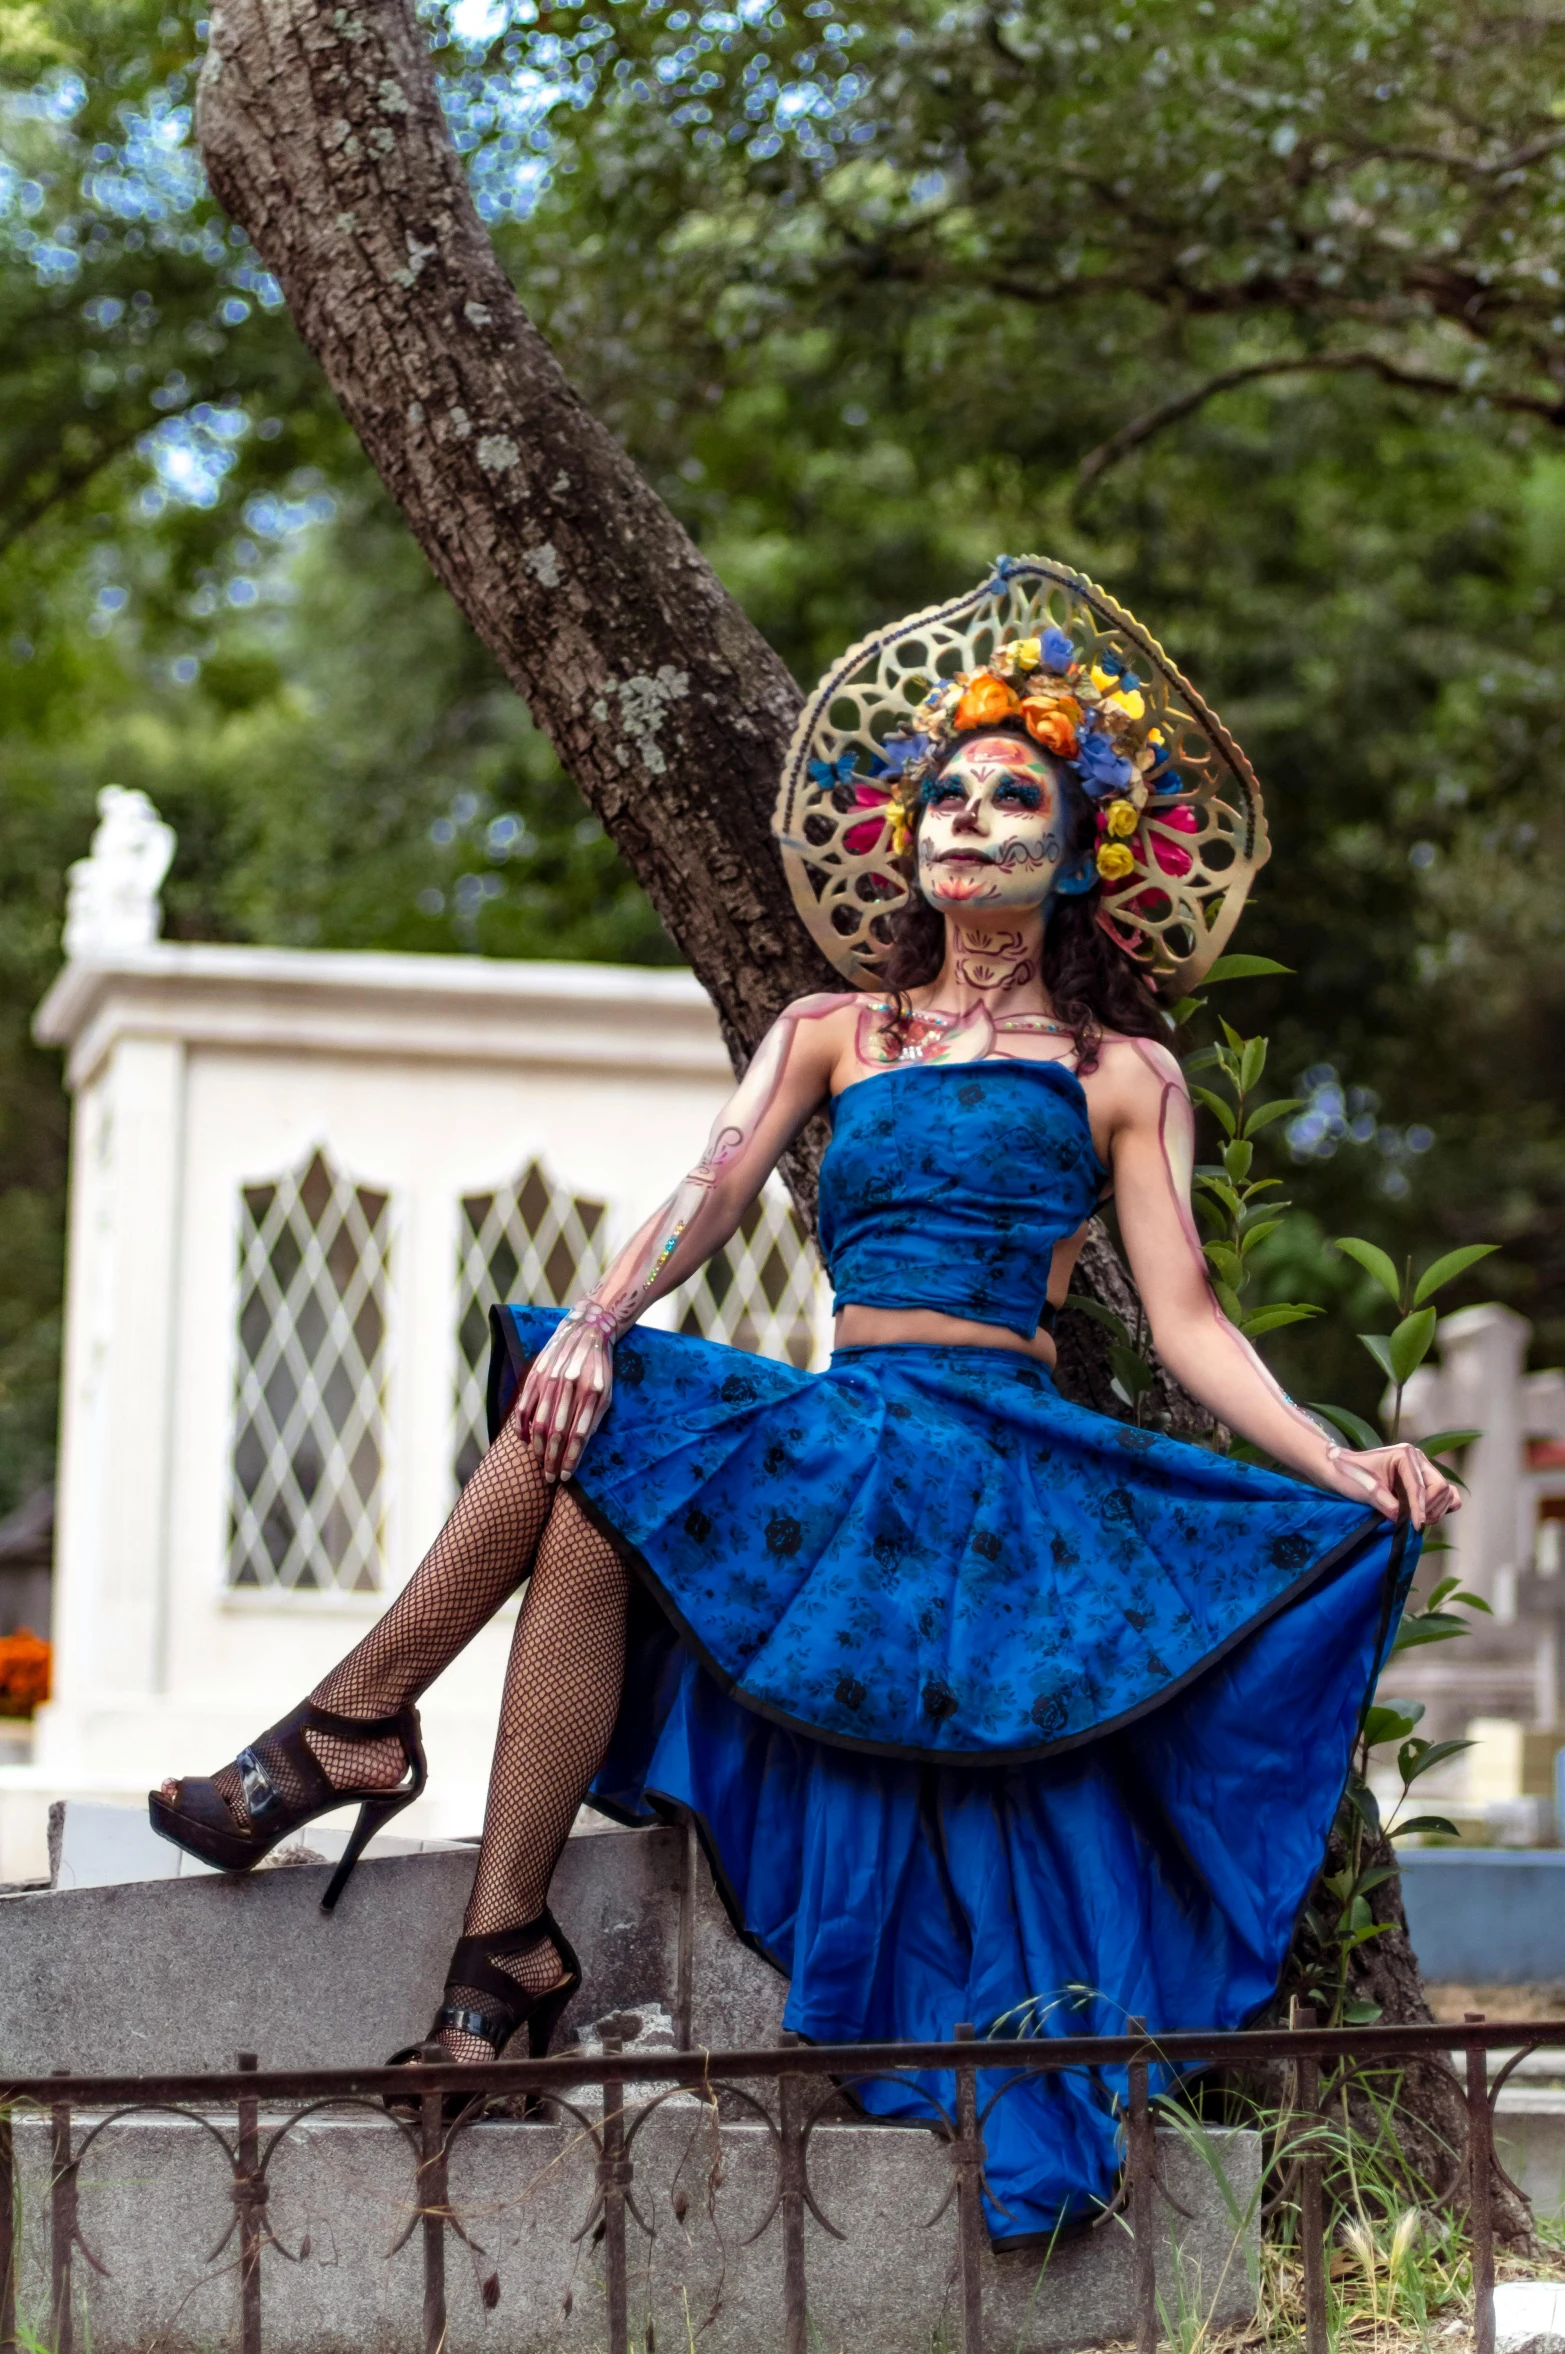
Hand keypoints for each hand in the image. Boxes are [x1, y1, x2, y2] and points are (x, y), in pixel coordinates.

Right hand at [516, 1304, 616, 1483]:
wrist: (588, 1329)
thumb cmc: (600, 1367)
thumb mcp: (607, 1392)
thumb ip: (594, 1418)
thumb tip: (580, 1445)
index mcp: (591, 1393)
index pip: (578, 1435)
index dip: (570, 1458)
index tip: (565, 1476)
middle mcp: (570, 1388)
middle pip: (557, 1433)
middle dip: (552, 1460)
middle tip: (549, 1477)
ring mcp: (550, 1380)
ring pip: (539, 1422)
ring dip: (538, 1448)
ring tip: (539, 1463)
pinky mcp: (536, 1374)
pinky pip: (524, 1406)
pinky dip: (522, 1426)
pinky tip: (525, 1440)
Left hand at [1324, 1440, 1461, 1528]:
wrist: (1339, 1471)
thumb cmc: (1349, 1475)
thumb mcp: (1366, 1490)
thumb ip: (1387, 1504)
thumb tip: (1405, 1521)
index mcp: (1405, 1455)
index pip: (1421, 1486)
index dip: (1419, 1509)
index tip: (1415, 1527)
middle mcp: (1419, 1460)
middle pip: (1440, 1488)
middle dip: (1428, 1509)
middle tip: (1410, 1524)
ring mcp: (1423, 1471)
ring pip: (1446, 1494)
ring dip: (1434, 1511)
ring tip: (1413, 1521)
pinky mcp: (1424, 1484)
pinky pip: (1446, 1497)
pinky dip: (1440, 1508)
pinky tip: (1423, 1517)